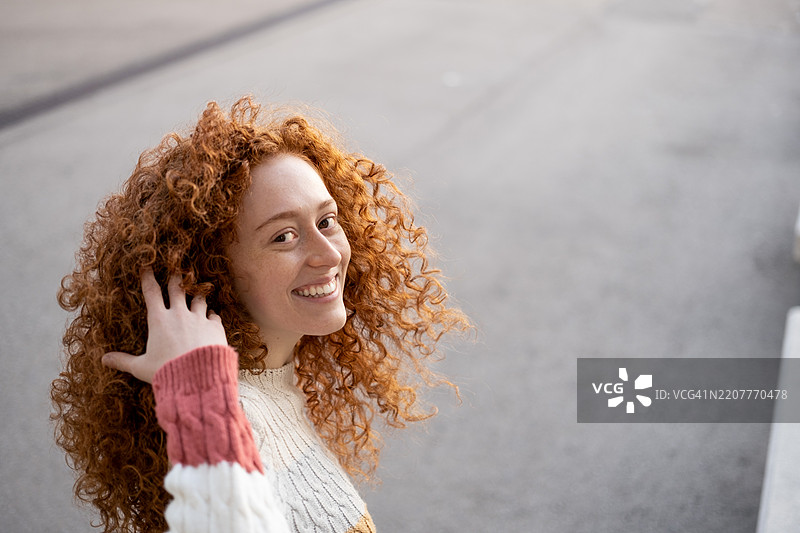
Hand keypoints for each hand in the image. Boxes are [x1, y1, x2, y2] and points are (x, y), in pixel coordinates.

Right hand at [102, 269, 227, 382]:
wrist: (196, 376)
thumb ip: (123, 361)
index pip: (151, 292)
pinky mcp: (215, 326)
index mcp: (159, 319)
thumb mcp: (140, 367)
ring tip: (199, 292)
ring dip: (198, 295)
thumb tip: (103, 360)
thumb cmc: (165, 371)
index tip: (147, 266)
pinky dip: (212, 315)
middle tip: (178, 269)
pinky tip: (212, 316)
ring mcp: (199, 318)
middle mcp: (179, 314)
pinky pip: (214, 316)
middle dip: (176, 278)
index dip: (148, 277)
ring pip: (199, 299)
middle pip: (177, 288)